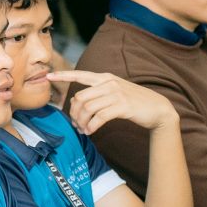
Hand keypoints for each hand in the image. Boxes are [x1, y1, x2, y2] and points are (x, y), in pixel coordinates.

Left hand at [49, 69, 177, 134]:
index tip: (48, 76)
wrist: (158, 109)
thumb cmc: (134, 102)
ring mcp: (116, 94)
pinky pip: (98, 117)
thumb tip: (77, 101)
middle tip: (76, 124)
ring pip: (87, 108)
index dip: (64, 75)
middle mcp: (109, 83)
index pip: (80, 74)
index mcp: (105, 78)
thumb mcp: (115, 91)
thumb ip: (98, 92)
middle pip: (79, 97)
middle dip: (73, 113)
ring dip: (81, 122)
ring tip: (83, 129)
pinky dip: (91, 126)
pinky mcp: (122, 106)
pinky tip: (90, 131)